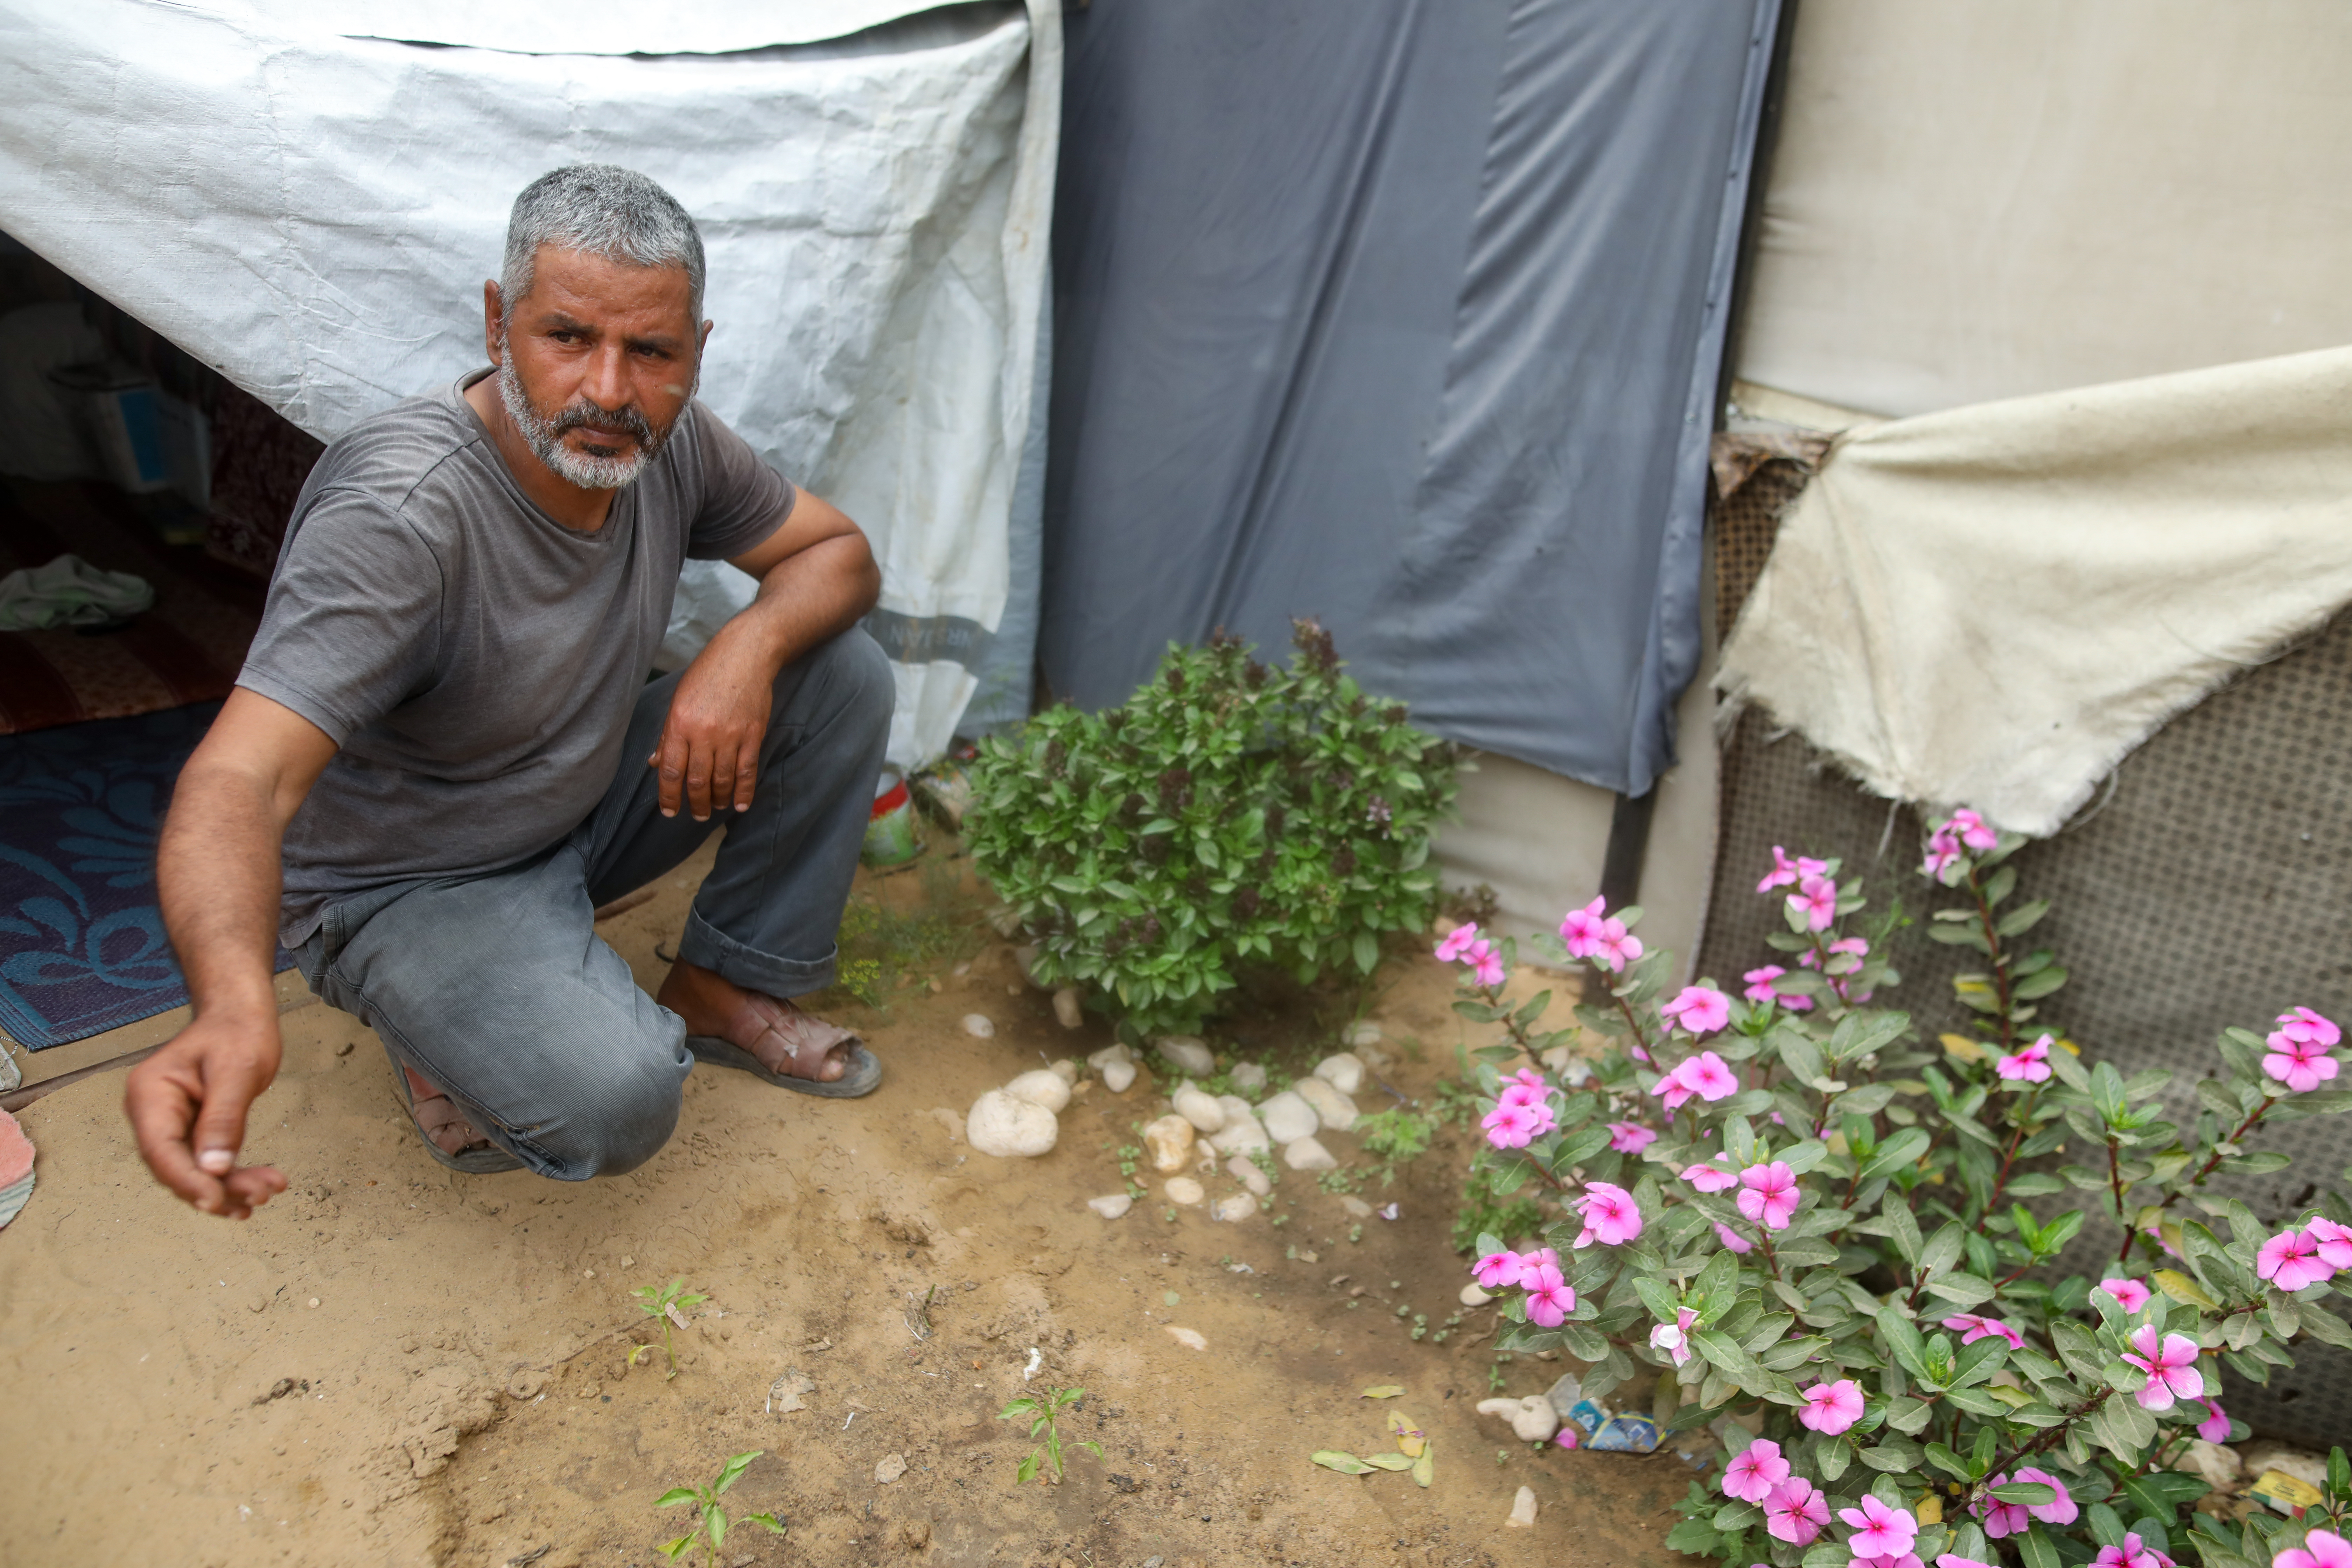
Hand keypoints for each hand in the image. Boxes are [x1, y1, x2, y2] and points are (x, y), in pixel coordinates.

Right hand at [124, 1011, 287, 1218]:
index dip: (187, 1181)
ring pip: (192, 1171)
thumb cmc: (237, 1032)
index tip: (216, 1201)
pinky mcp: (192, 1131)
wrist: (241, 1017)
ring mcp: (170, 1124)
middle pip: (175, 1166)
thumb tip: (214, 1168)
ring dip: (228, 1188)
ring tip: (266, 1193)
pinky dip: (230, 1178)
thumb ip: (224, 1118)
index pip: (160, 1149)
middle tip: (260, 1196)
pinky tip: (256, 1191)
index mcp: (150, 1093)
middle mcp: (152, 1113)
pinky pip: (206, 1163)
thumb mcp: (237, 1071)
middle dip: (216, 1187)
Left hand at [651, 627, 775, 820]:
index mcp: (679, 723)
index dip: (668, 795)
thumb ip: (668, 734)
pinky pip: (747, 771)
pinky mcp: (752, 735)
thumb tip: (655, 762)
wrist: (746, 654)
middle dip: (695, 804)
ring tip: (716, 808)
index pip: (669, 769)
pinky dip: (744, 792)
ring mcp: (729, 735)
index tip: (669, 811)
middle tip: (697, 815)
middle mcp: (703, 732)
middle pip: (696, 780)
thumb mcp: (679, 699)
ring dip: (718, 800)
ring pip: (722, 779)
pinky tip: (740, 805)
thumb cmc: (708, 674)